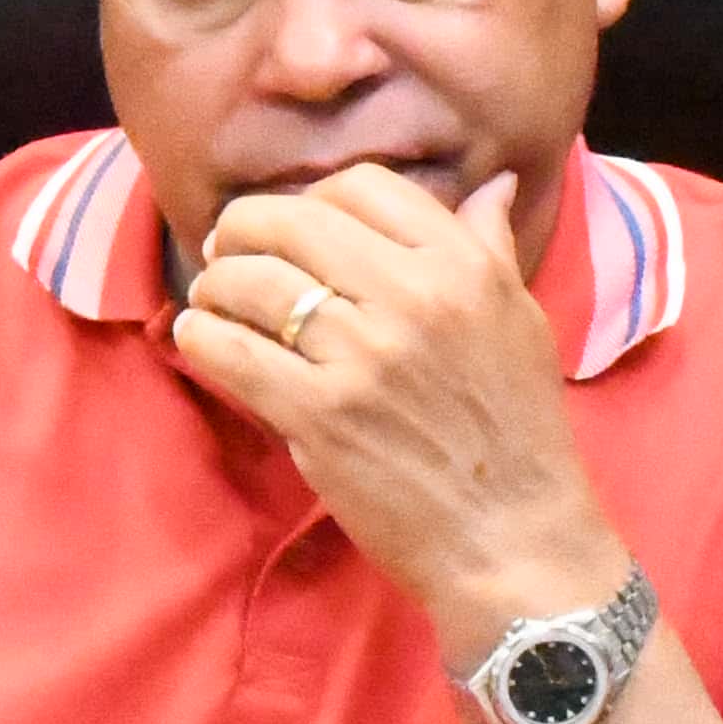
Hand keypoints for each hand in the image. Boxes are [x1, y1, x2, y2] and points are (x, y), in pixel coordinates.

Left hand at [170, 167, 628, 661]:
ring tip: (211, 299)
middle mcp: (412, 298)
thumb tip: (489, 184)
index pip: (362, 186)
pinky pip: (230, 351)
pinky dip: (201, 336)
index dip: (312, 198)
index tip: (293, 226)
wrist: (512, 538)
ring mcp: (361, 355)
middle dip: (243, 229)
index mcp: (462, 267)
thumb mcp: (522, 323)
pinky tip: (200, 338)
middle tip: (228, 251)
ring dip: (215, 284)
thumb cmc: (518, 433)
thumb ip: (491, 249)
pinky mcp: (318, 414)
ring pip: (251, 281)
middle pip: (292, 223)